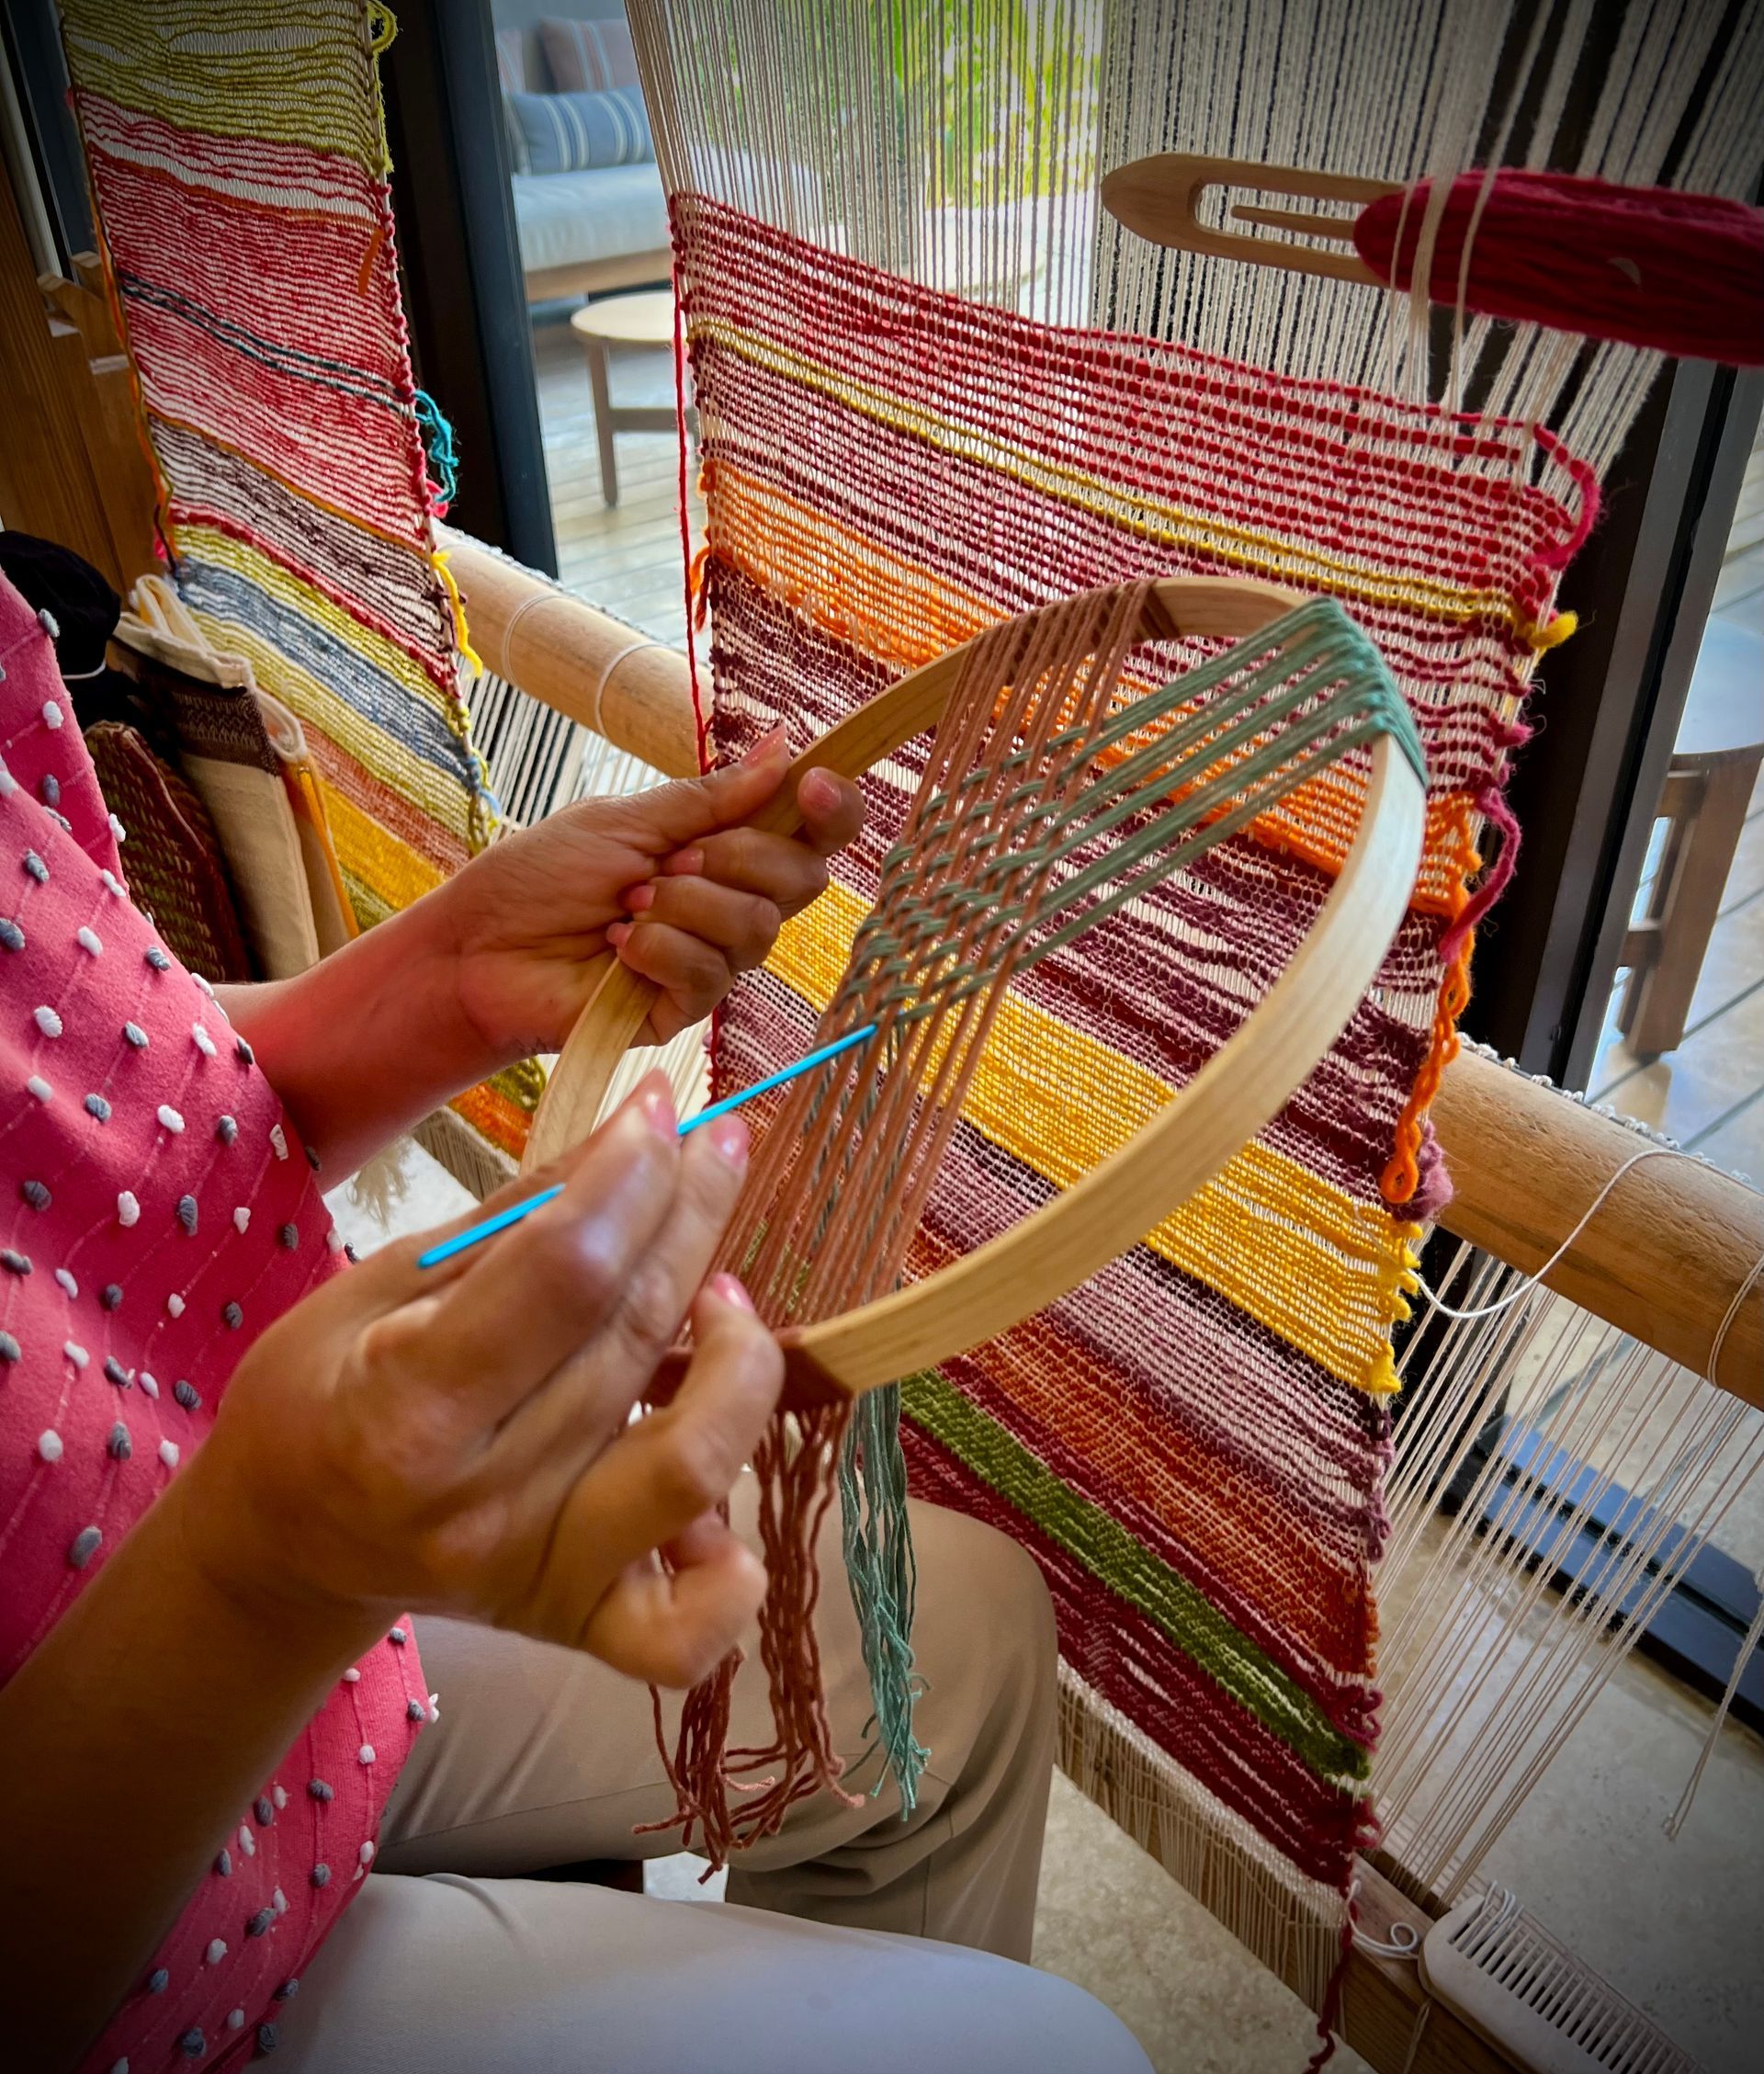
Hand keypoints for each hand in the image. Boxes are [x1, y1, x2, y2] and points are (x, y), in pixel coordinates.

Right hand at [176, 1077, 780, 1685]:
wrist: (285, 1547)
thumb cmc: (322, 1396)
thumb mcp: (379, 1287)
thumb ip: (511, 1225)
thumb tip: (632, 1143)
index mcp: (407, 1409)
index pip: (565, 1272)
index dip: (632, 1175)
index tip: (662, 1107)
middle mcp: (478, 1504)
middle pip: (634, 1339)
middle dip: (692, 1215)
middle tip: (717, 1145)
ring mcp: (537, 1575)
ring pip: (692, 1465)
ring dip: (737, 1360)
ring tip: (724, 1295)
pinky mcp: (577, 1626)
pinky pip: (688, 1634)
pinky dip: (732, 1573)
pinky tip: (727, 1498)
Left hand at [444, 726, 863, 1052]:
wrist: (477, 947)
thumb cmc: (539, 878)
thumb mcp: (625, 819)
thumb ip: (710, 798)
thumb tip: (785, 749)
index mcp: (723, 853)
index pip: (809, 837)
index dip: (832, 813)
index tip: (815, 786)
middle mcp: (728, 907)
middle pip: (801, 881)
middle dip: (739, 858)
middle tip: (669, 859)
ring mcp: (709, 961)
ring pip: (756, 928)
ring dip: (684, 904)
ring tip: (625, 904)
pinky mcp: (682, 1010)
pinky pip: (710, 975)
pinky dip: (659, 949)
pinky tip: (616, 947)